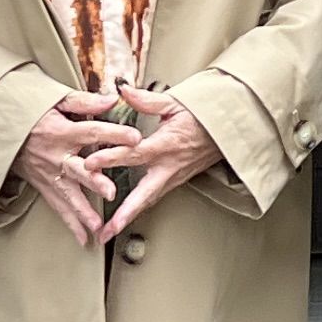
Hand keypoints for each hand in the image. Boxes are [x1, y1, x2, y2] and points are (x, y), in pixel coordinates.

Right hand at [13, 82, 134, 243]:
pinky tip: (83, 238)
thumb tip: (111, 99)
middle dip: (95, 182)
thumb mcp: (54, 99)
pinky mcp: (43, 186)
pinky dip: (70, 223)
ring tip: (96, 226)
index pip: (93, 132)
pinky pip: (57, 207)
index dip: (114, 134)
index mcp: (62, 131)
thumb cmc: (30, 112)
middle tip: (111, 192)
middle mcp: (56, 155)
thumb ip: (84, 101)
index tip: (135, 138)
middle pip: (78, 169)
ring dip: (82, 211)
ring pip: (68, 194)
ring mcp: (49, 173)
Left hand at [82, 85, 225, 241]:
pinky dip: (139, 207)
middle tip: (105, 230)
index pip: (134, 153)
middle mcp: (170, 165)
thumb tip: (121, 89)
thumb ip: (145, 99)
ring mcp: (175, 176)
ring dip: (129, 217)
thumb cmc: (205, 115)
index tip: (90, 162)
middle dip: (124, 214)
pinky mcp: (177, 180)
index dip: (111, 157)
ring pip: (149, 200)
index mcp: (167, 144)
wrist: (232, 129)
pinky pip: (155, 196)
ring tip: (108, 232)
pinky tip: (125, 215)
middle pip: (144, 195)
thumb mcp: (176, 102)